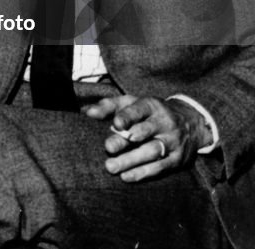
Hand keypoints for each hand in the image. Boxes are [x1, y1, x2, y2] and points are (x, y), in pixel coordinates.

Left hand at [85, 94, 213, 181]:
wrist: (191, 122)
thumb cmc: (150, 113)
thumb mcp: (132, 102)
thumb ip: (109, 106)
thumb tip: (87, 112)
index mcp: (151, 106)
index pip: (139, 110)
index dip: (128, 116)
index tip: (116, 123)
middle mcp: (164, 123)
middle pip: (144, 132)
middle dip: (126, 140)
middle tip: (108, 148)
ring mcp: (172, 141)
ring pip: (152, 151)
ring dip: (131, 160)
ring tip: (111, 167)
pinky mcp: (178, 159)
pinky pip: (160, 167)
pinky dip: (143, 173)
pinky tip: (126, 176)